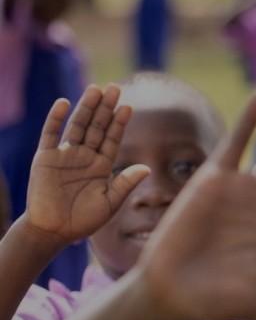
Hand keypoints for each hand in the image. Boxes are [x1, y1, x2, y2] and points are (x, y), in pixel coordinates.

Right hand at [17, 85, 148, 246]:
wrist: (54, 231)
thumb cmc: (84, 220)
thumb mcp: (110, 202)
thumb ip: (126, 184)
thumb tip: (147, 168)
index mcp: (102, 165)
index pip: (113, 138)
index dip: (120, 122)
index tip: (128, 106)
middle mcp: (85, 156)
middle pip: (97, 127)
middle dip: (106, 108)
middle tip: (115, 87)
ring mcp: (65, 155)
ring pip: (77, 126)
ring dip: (86, 108)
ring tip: (95, 90)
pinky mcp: (45, 158)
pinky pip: (50, 134)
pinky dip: (55, 119)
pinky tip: (63, 103)